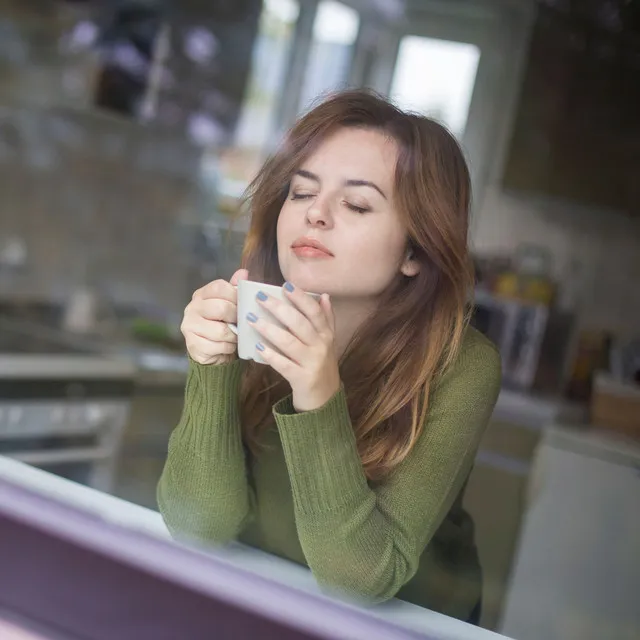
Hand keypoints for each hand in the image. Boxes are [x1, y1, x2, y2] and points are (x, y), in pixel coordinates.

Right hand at [181, 268, 248, 364]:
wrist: (212, 350)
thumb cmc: (222, 323)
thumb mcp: (230, 304)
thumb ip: (235, 289)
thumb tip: (244, 272)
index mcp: (202, 294)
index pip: (219, 287)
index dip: (236, 296)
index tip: (243, 305)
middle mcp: (192, 308)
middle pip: (221, 308)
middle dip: (236, 318)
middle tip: (242, 323)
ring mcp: (190, 327)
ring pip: (221, 330)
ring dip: (234, 335)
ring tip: (236, 336)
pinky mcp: (193, 345)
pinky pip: (218, 346)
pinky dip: (228, 348)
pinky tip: (228, 346)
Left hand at [249, 282, 340, 411]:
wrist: (325, 399)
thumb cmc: (321, 365)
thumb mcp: (328, 341)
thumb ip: (326, 318)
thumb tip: (324, 294)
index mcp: (326, 334)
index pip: (314, 311)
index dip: (300, 297)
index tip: (285, 285)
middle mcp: (321, 346)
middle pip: (299, 323)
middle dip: (279, 308)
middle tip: (260, 297)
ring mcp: (312, 363)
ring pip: (289, 342)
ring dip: (269, 329)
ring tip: (251, 319)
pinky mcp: (302, 378)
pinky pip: (283, 364)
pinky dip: (270, 355)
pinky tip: (258, 347)